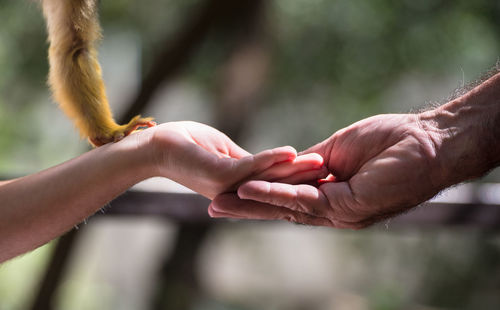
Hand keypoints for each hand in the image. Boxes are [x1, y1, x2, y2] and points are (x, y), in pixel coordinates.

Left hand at [146, 121, 325, 198]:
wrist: (155, 146)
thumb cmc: (188, 145)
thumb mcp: (226, 152)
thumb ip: (249, 160)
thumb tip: (272, 161)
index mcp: (242, 186)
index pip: (277, 184)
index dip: (302, 180)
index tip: (328, 174)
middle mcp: (238, 191)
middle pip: (279, 185)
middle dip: (307, 179)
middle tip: (337, 174)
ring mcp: (228, 185)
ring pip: (268, 179)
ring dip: (295, 171)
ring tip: (321, 164)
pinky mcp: (217, 174)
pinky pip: (249, 167)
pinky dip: (270, 159)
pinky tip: (290, 153)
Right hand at [209, 114, 444, 227]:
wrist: (425, 141)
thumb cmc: (389, 142)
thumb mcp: (337, 150)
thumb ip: (312, 163)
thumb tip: (289, 166)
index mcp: (330, 194)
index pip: (286, 198)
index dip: (257, 195)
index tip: (231, 190)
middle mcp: (332, 209)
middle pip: (280, 209)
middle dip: (245, 208)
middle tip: (213, 206)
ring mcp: (338, 211)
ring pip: (286, 209)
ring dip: (251, 204)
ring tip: (220, 201)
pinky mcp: (346, 206)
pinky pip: (303, 201)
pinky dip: (275, 194)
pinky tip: (250, 189)